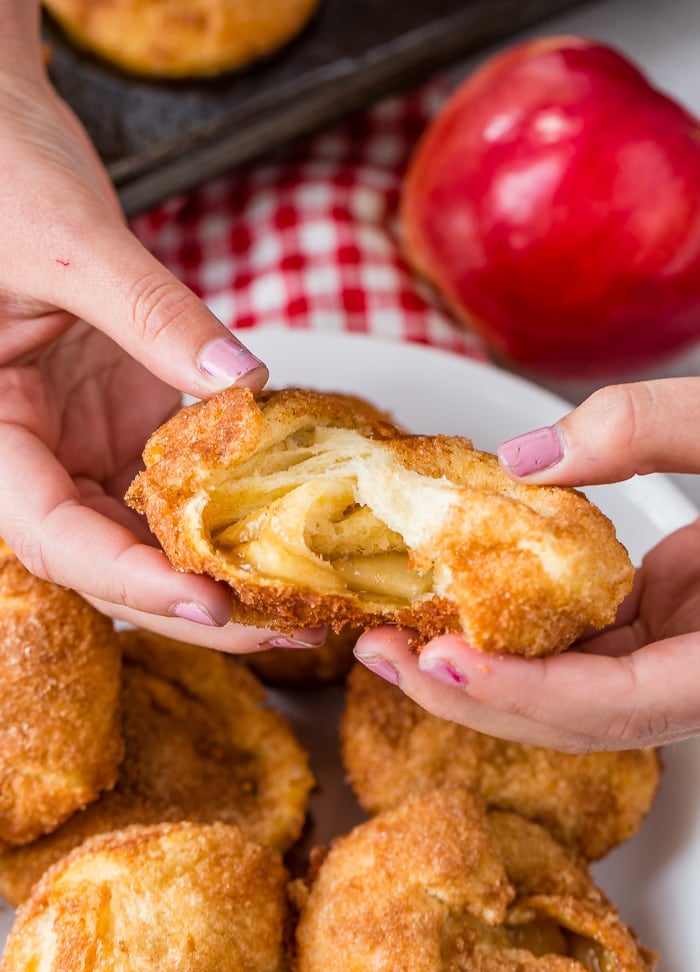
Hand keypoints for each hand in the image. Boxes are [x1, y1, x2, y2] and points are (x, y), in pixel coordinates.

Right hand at [0, 6, 320, 650]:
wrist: (3, 141)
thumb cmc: (0, 174)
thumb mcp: (65, 238)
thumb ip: (149, 311)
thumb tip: (244, 380)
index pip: (49, 532)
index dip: (128, 579)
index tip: (211, 602)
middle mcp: (32, 456)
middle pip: (109, 560)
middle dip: (198, 604)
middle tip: (294, 628)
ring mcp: (82, 445)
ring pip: (148, 538)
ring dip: (226, 572)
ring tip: (313, 600)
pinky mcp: (126, 424)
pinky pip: (181, 484)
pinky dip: (235, 511)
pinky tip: (297, 527)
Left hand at [354, 378, 699, 751]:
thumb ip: (652, 428)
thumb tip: (522, 461)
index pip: (621, 705)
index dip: (526, 693)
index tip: (444, 660)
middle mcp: (699, 673)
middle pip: (574, 716)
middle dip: (470, 694)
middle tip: (378, 651)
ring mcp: (678, 654)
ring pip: (568, 689)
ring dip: (479, 667)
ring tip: (392, 631)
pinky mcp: (662, 622)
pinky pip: (578, 642)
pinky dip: (514, 626)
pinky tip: (457, 594)